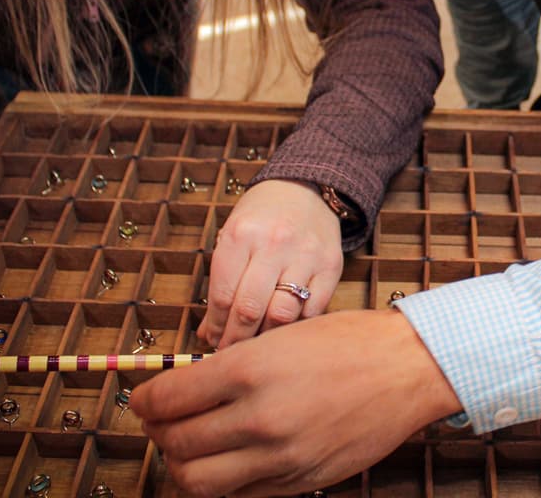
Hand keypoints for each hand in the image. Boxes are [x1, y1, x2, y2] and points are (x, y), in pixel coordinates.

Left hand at [133, 309, 461, 497]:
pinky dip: (222, 481)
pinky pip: (240, 493)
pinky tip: (228, 460)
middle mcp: (259, 417)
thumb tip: (189, 389)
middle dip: (159, 434)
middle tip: (162, 423)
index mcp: (249, 370)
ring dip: (182, 465)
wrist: (408, 368)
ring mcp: (280, 456)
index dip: (144, 402)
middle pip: (176, 443)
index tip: (143, 400)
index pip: (167, 399)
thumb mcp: (281, 337)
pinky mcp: (300, 480)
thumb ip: (232, 366)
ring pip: (198, 480)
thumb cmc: (351, 341)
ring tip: (189, 448)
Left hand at [197, 179, 343, 346]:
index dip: (215, 326)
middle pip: (249, 309)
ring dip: (265, 338)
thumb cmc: (262, 216)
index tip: (212, 340)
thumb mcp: (233, 235)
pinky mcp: (331, 266)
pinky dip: (295, 327)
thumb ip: (222, 281)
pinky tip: (283, 329)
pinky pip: (312, 311)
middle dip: (235, 339)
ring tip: (255, 344)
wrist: (305, 188)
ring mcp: (306, 255)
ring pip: (282, 315)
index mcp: (242, 234)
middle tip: (229, 351)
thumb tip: (210, 332)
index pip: (222, 295)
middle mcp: (274, 244)